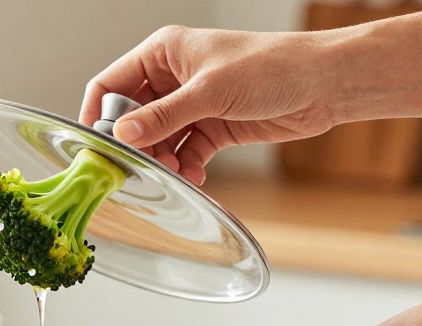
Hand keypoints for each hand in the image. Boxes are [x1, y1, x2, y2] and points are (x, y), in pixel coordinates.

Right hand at [79, 26, 337, 184]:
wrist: (322, 84)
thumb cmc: (271, 66)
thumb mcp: (209, 91)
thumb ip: (163, 116)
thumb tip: (124, 134)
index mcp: (163, 54)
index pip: (111, 84)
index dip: (100, 114)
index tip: (98, 146)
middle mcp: (173, 78)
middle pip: (133, 117)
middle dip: (136, 145)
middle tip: (139, 168)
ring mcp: (193, 104)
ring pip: (159, 139)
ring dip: (162, 159)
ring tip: (173, 172)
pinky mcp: (213, 127)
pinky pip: (185, 152)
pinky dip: (186, 166)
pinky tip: (195, 176)